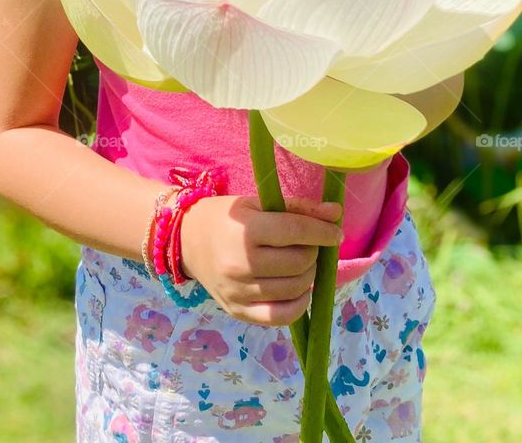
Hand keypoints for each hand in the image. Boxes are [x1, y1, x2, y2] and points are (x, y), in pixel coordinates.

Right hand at [178, 193, 343, 325]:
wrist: (186, 240)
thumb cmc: (226, 217)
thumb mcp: (258, 203)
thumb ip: (298, 208)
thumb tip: (335, 214)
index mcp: (245, 231)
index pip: (296, 232)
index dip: (323, 231)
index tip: (335, 231)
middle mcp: (241, 265)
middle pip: (299, 263)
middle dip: (314, 252)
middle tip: (310, 244)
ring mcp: (238, 292)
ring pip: (295, 289)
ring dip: (308, 275)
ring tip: (302, 263)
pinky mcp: (238, 312)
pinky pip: (279, 317)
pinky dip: (298, 304)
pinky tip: (298, 289)